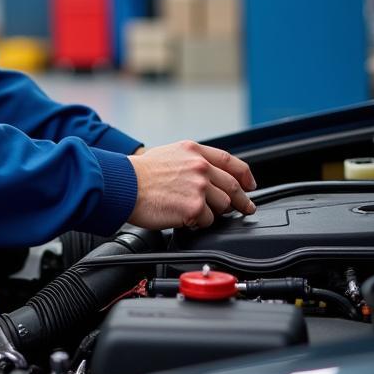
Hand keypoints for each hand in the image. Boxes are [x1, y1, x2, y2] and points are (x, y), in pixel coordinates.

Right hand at [127, 141, 255, 229]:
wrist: (124, 184)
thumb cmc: (139, 173)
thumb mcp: (168, 154)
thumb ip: (192, 161)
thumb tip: (209, 175)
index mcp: (194, 151)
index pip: (230, 161)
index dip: (244, 174)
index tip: (250, 184)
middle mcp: (200, 166)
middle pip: (233, 186)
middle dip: (243, 200)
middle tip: (245, 208)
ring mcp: (199, 187)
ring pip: (223, 206)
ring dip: (213, 212)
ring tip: (196, 212)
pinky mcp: (195, 207)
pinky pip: (208, 221)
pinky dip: (199, 223)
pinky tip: (184, 217)